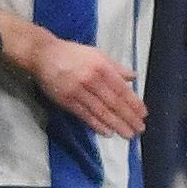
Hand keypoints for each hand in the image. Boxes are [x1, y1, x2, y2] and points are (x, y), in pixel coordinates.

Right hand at [25, 29, 146, 138]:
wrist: (44, 54)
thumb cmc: (72, 54)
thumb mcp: (97, 54)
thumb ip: (116, 67)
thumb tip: (133, 77)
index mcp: (101, 67)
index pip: (121, 89)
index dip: (133, 103)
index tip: (143, 114)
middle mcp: (91, 79)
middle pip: (113, 102)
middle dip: (128, 117)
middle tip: (139, 129)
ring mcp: (78, 91)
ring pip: (101, 111)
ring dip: (116, 124)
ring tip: (127, 134)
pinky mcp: (66, 100)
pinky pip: (85, 115)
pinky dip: (97, 124)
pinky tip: (108, 132)